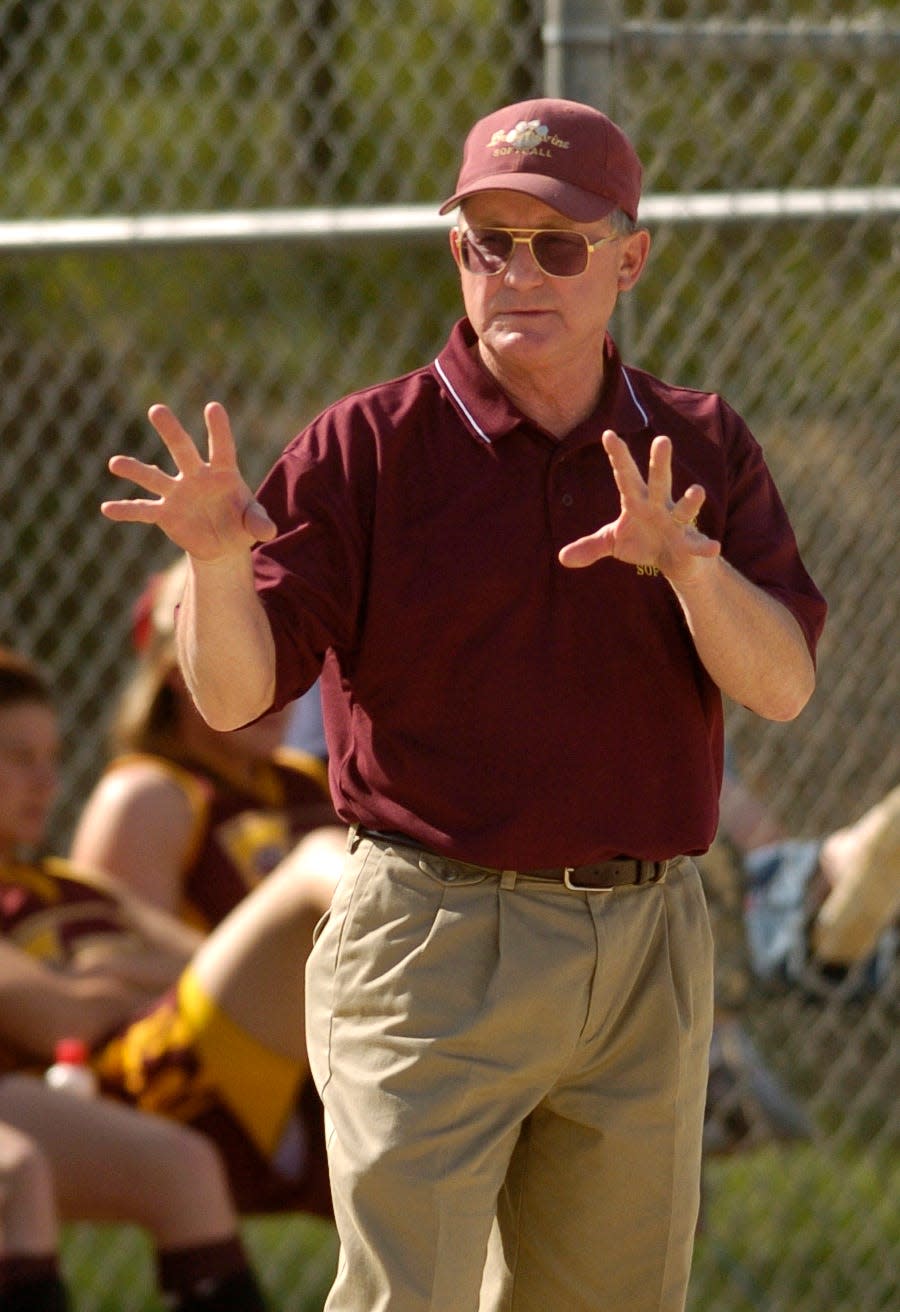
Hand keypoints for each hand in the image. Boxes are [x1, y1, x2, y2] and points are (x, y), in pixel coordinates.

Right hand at [101, 401, 275, 559]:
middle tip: (157, 409)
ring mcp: (178, 493)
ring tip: (114, 463)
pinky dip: (126, 510)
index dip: (218, 429)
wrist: (223, 544)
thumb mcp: (254, 523)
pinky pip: (143, 510)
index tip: (213, 407)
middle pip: (182, 450)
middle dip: (171, 431)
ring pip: (155, 477)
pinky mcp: (165, 513)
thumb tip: (269, 531)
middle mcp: (196, 475)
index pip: (222, 447)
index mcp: (223, 471)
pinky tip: (107, 508)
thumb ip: (259, 522)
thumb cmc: (241, 522)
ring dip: (136, 469)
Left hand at [558, 430, 719, 582]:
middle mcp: (659, 506)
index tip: (608, 434)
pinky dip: (704, 547)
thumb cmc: (642, 542)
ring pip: (684, 509)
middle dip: (660, 463)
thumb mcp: (612, 544)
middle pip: (659, 481)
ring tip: (697, 491)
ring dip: (691, 501)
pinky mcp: (691, 544)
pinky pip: (698, 545)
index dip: (618, 457)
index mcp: (637, 501)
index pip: (625, 476)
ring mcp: (677, 523)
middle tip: (662, 439)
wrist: (674, 561)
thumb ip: (590, 547)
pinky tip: (713, 547)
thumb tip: (561, 557)